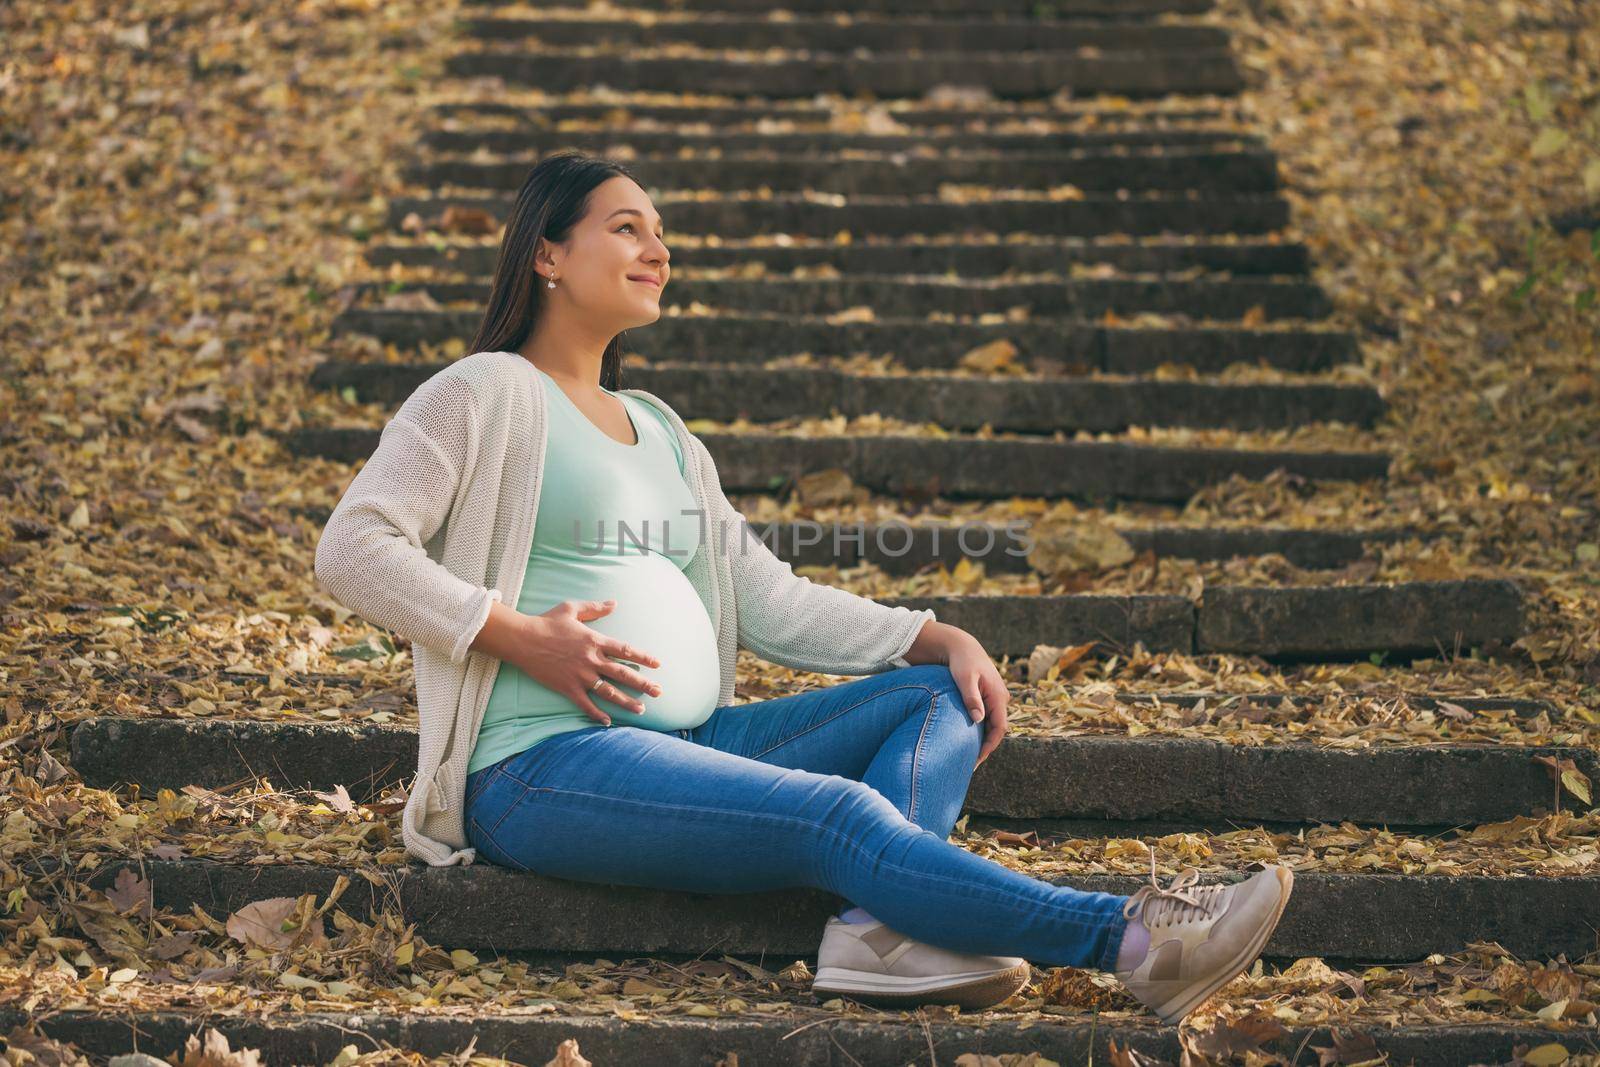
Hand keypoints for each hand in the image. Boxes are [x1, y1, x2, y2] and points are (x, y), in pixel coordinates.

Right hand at [518, 599, 662, 726]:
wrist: (522, 639)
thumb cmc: (546, 622)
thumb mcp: (571, 609)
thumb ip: (595, 608)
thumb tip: (614, 603)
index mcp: (595, 641)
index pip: (625, 650)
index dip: (643, 657)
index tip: (658, 664)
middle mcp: (591, 660)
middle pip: (623, 674)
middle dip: (643, 684)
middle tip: (659, 692)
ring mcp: (580, 676)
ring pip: (609, 692)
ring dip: (627, 702)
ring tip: (642, 709)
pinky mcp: (567, 688)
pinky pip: (586, 704)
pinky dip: (597, 714)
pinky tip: (608, 722)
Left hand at [946, 633, 1009, 767]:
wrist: (961, 646)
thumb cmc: (961, 661)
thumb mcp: (964, 679)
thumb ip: (971, 698)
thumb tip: (978, 720)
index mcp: (998, 696)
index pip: (999, 728)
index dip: (989, 746)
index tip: (976, 760)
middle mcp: (1001, 698)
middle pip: (997, 729)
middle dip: (986, 746)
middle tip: (970, 763)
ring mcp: (995, 697)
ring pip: (992, 724)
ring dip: (983, 738)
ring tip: (968, 754)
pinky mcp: (988, 696)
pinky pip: (988, 717)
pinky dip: (980, 729)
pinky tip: (968, 737)